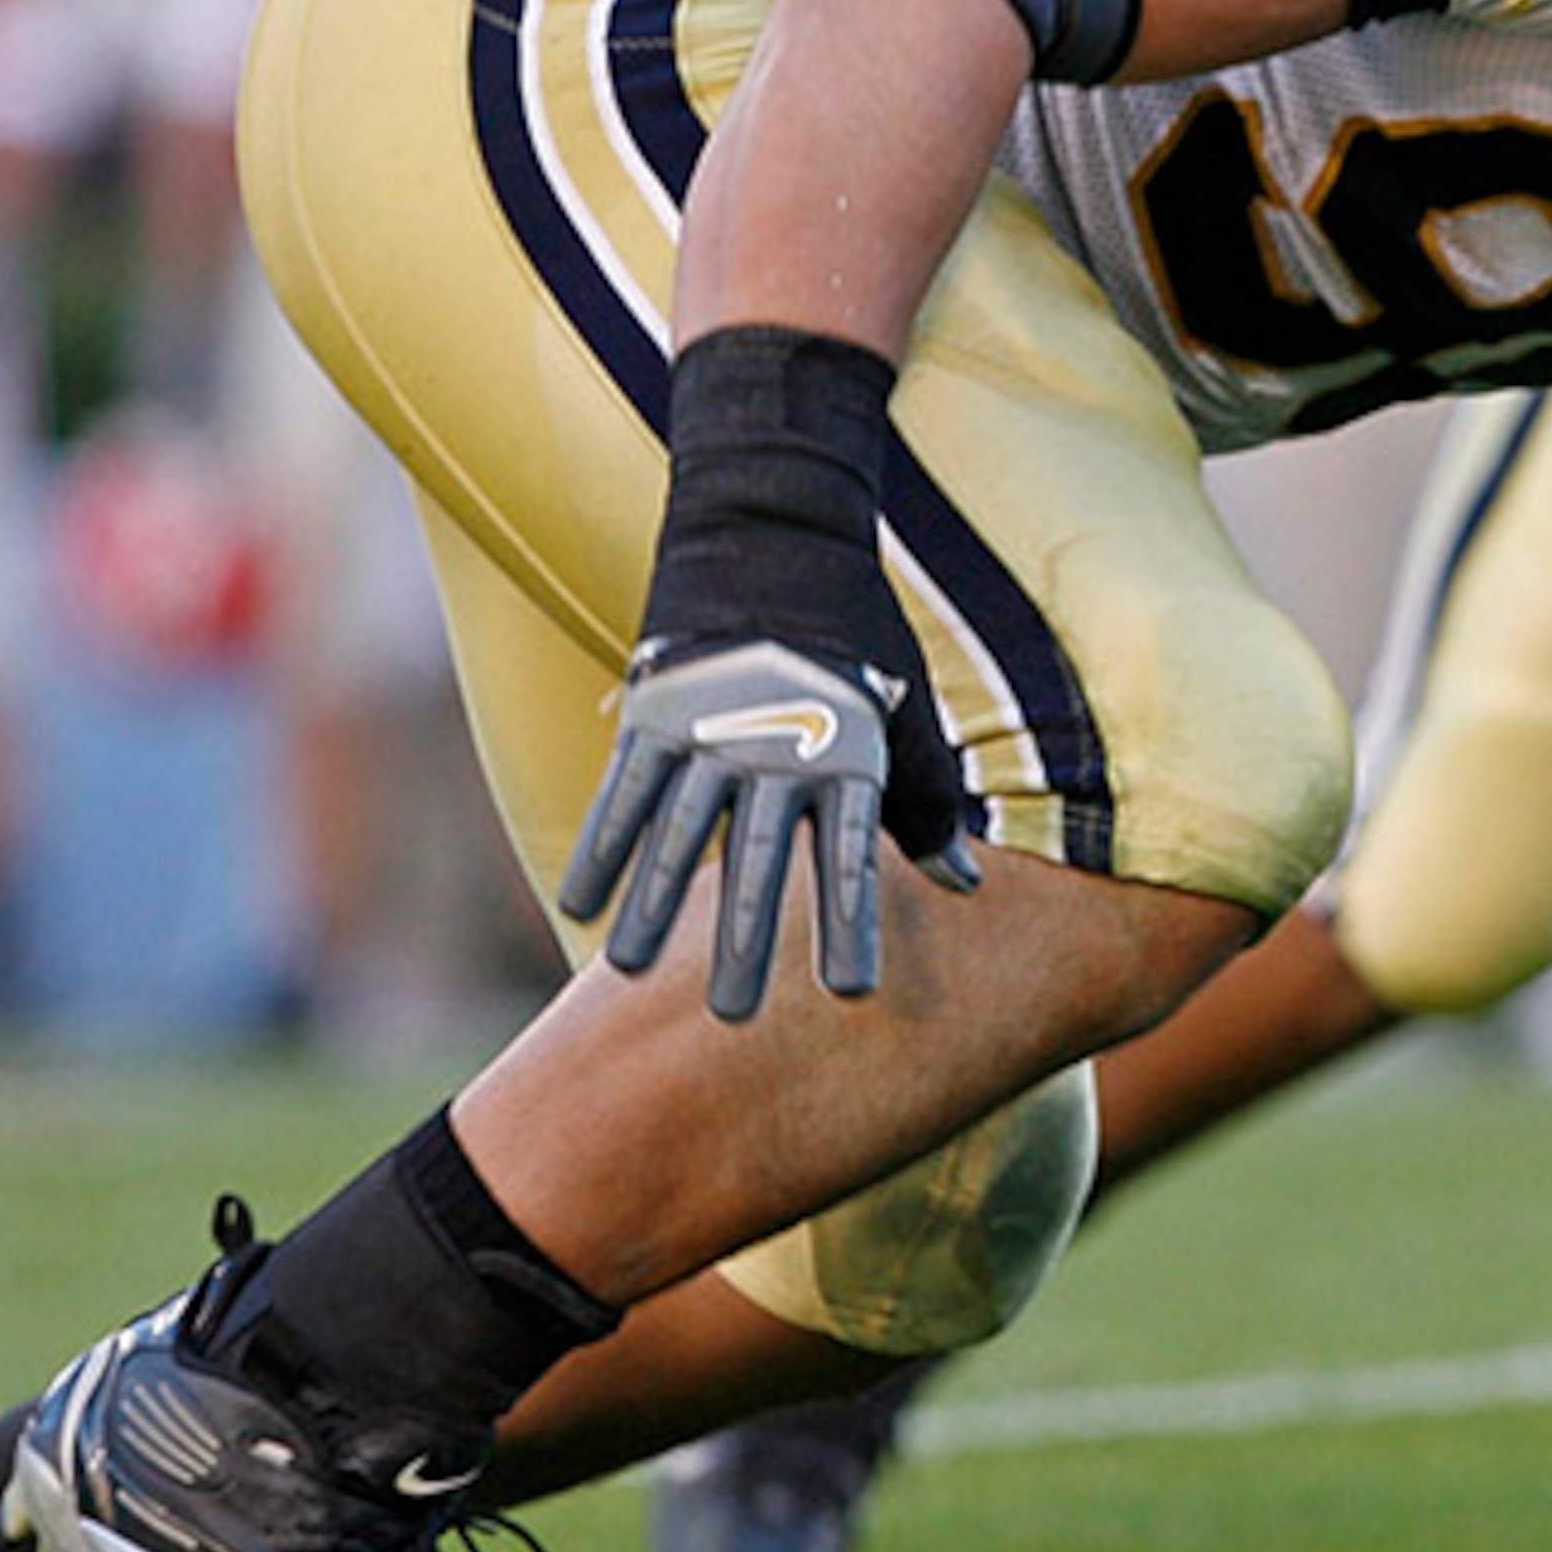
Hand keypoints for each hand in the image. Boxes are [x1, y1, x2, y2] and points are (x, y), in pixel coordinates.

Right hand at [555, 326, 976, 1021]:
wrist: (776, 531)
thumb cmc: (856, 638)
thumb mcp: (906, 713)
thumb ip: (929, 803)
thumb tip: (969, 884)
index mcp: (846, 755)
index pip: (851, 857)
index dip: (849, 923)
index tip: (850, 993)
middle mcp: (777, 749)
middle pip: (757, 861)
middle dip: (746, 942)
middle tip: (734, 1020)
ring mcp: (710, 729)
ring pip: (676, 834)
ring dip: (653, 908)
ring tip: (632, 976)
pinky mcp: (656, 711)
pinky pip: (623, 792)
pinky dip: (601, 848)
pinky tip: (582, 908)